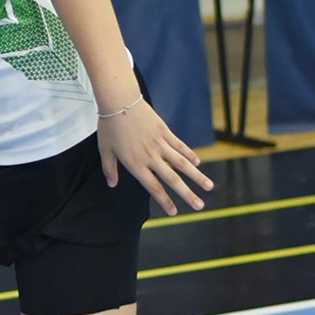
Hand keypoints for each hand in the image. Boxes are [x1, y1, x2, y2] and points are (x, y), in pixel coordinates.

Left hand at [98, 99, 213, 215]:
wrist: (119, 101)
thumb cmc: (109, 126)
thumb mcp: (105, 150)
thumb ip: (110, 169)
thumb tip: (112, 184)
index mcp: (135, 164)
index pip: (153, 187)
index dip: (165, 201)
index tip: (174, 212)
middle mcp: (151, 157)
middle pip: (173, 179)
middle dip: (187, 194)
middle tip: (200, 206)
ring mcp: (160, 144)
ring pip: (182, 163)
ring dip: (196, 176)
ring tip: (209, 186)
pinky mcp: (165, 131)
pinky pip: (180, 146)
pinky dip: (190, 154)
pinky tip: (197, 163)